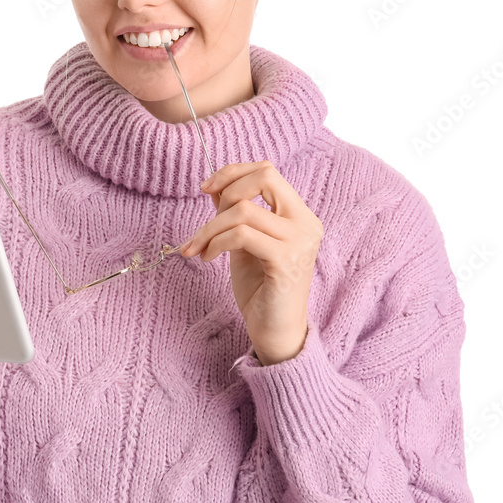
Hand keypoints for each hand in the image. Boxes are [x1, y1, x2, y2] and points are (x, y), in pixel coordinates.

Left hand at [180, 161, 322, 363]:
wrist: (275, 331)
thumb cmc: (261, 288)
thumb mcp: (243, 242)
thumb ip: (234, 212)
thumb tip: (214, 186)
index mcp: (299, 214)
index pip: (267, 171)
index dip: (233, 172)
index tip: (205, 187)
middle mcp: (306, 223)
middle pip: (265, 176)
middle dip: (225, 190)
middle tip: (206, 218)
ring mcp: (299, 242)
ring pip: (244, 210)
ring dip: (209, 227)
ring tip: (197, 248)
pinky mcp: (285, 262)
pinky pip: (241, 235)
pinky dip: (216, 242)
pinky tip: (207, 256)